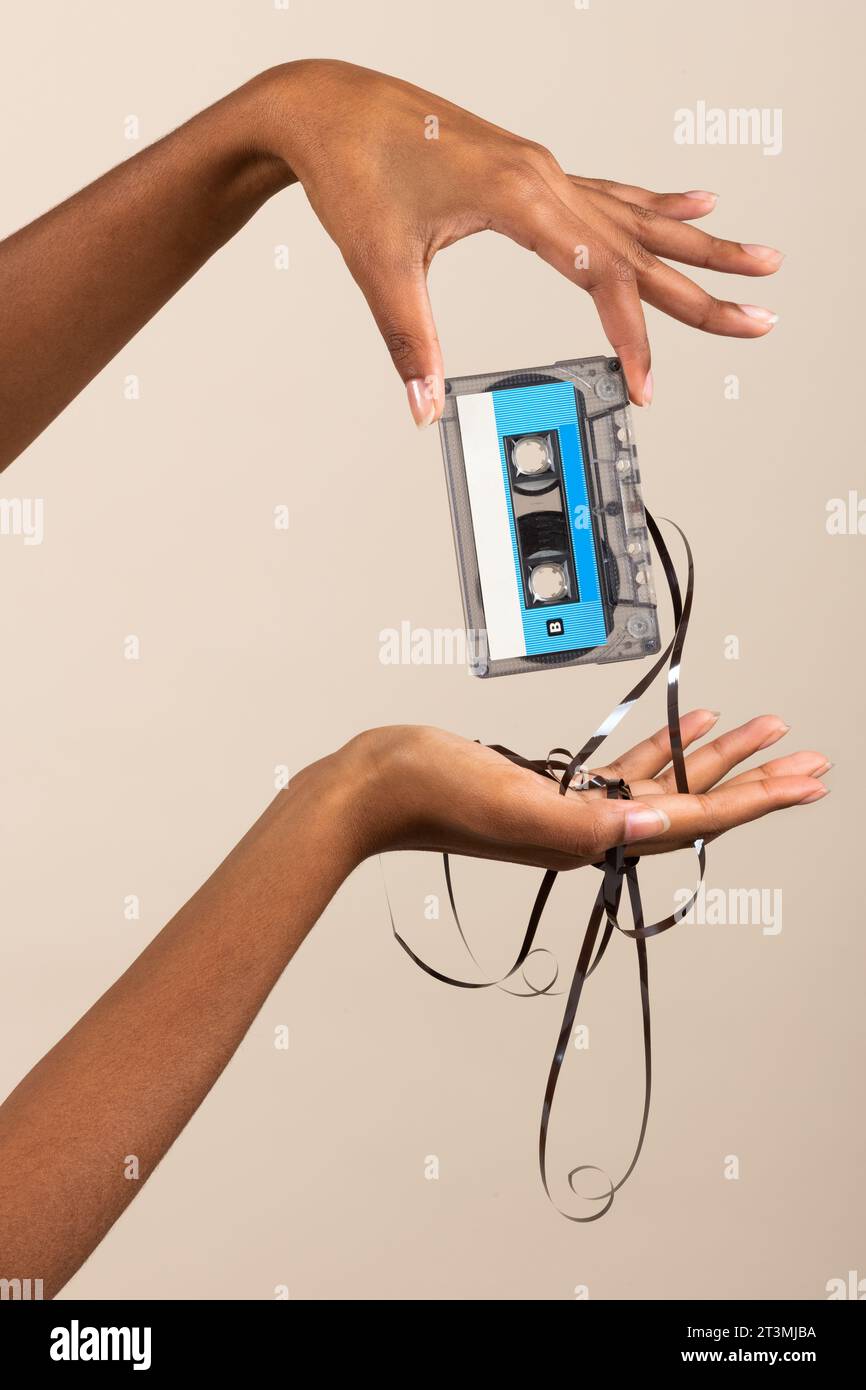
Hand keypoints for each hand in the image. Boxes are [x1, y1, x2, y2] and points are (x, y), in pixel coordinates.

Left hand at [263, 60, 783, 420]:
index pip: (602, 276)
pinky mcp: (529, 170)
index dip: (632, 336)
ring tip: (757, 259)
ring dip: (699, 241)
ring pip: (637, 215)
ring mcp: (541, 169)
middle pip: (643, 243)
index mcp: (518, 197)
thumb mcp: (380, 266)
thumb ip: (411, 342)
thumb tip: (426, 408)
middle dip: (705, 288)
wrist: (327, 106)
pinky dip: (655, 203)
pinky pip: (610, 192)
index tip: (648, 384)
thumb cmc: (352, 168)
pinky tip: (695, 201)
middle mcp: (543, 177)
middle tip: (761, 317)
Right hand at [320, 710, 828, 870]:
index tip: (805, 781)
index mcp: (590, 840)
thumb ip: (581, 821)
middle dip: (755, 781)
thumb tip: (655, 819)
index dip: (754, 799)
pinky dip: (662, 747)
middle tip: (810, 761)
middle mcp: (593, 831)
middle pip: (695, 804)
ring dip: (717, 758)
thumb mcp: (508, 801)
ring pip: (667, 782)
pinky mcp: (553, 789)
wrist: (376, 786)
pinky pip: (626, 769)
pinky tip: (688, 725)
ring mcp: (575, 811)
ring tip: (765, 732)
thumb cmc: (431, 792)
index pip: (692, 819)